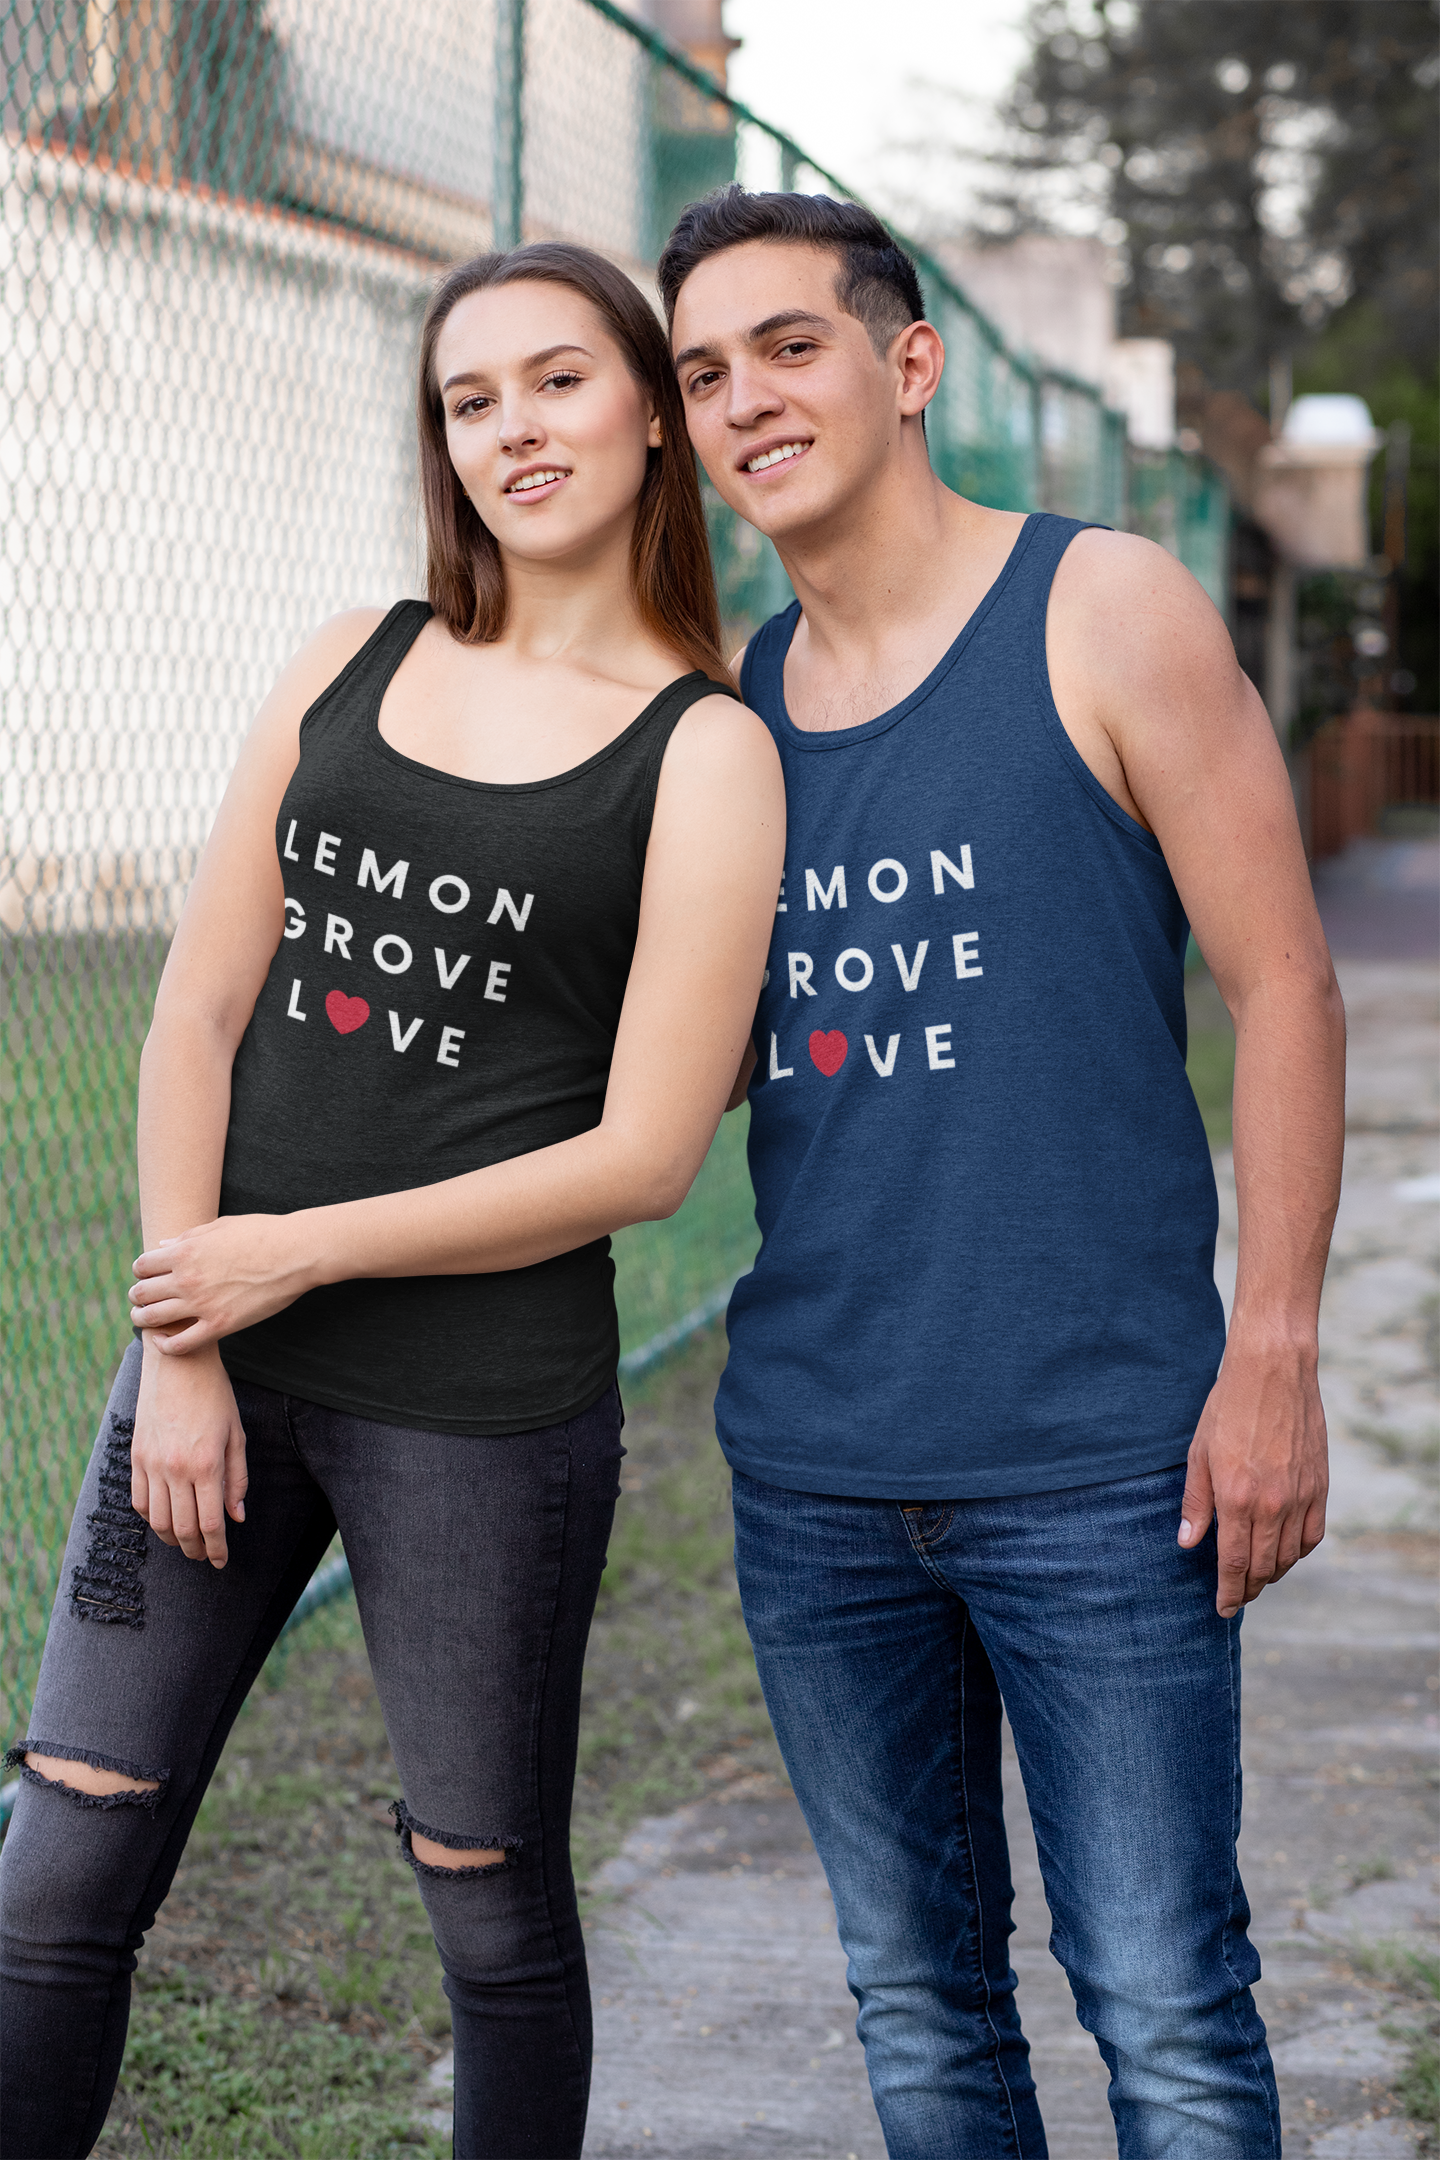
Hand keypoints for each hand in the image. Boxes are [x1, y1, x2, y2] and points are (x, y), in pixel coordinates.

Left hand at [129, 1212, 315, 1350]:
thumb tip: (163, 1246)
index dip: (140, 1271)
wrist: (295, 1253)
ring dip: (142, 1319)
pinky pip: (180, 1344)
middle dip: (138, 1295)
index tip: (146, 1275)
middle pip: (143, 1293)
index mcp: (185, 1252)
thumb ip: (187, 1237)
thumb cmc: (261, 1234)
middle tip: (141, 1299)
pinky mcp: (219, 1325)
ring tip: (144, 1319)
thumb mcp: (220, 1227)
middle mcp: (186, 1279)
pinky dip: (165, 1346)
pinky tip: (164, 1341)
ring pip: (153, 1319)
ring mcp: (201, 1304)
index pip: (142, 1266)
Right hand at [133, 1342, 247, 1565]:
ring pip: (158, 1521)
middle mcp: (176, 1469)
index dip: (216, 1548)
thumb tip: (236, 1517)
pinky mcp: (136, 1457)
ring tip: (186, 1543)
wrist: (177, 1363)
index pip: (210, 1523)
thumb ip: (237, 1479)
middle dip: (196, 1550)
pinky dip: (151, 1518)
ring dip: (172, 1539)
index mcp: (206, 1465)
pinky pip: (140, 1500)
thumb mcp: (236, 1435)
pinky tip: (164, 1520)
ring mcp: (152, 1464)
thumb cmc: (214, 1395)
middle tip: (205, 1557)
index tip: (221, 1561)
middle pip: (182, 1528)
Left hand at [1178, 1333, 1327, 1617]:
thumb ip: (1196, 1502)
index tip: (1223, 1608)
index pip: (1234, 1564)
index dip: (1229, 1591)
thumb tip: (1188, 1542)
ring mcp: (1300, 1497)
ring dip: (1273, 1573)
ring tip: (1259, 1579)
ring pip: (1289, 1556)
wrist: (1272, 1372)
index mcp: (1236, 1499)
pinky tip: (1286, 1553)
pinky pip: (1312, 1534)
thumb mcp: (1199, 1453)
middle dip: (1249, 1588)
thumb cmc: (1228, 1408)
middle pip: (1264, 1566)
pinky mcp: (1319, 1486)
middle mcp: (1272, 1505)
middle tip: (1238, 1598)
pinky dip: (1299, 1551)